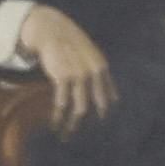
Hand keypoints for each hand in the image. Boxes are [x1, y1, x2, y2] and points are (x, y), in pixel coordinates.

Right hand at [8, 1, 116, 131]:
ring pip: (79, 109)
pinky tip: (54, 124)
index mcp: (101, 67)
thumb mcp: (90, 55)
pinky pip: (62, 103)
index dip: (102, 113)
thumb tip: (114, 99)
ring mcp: (79, 75)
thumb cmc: (69, 44)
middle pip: (95, 106)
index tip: (96, 126)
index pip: (107, 98)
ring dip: (72, 125)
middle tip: (80, 134)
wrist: (51, 30)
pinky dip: (58, 116)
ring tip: (65, 135)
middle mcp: (93, 73)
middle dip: (87, 124)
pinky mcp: (63, 77)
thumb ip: (100, 74)